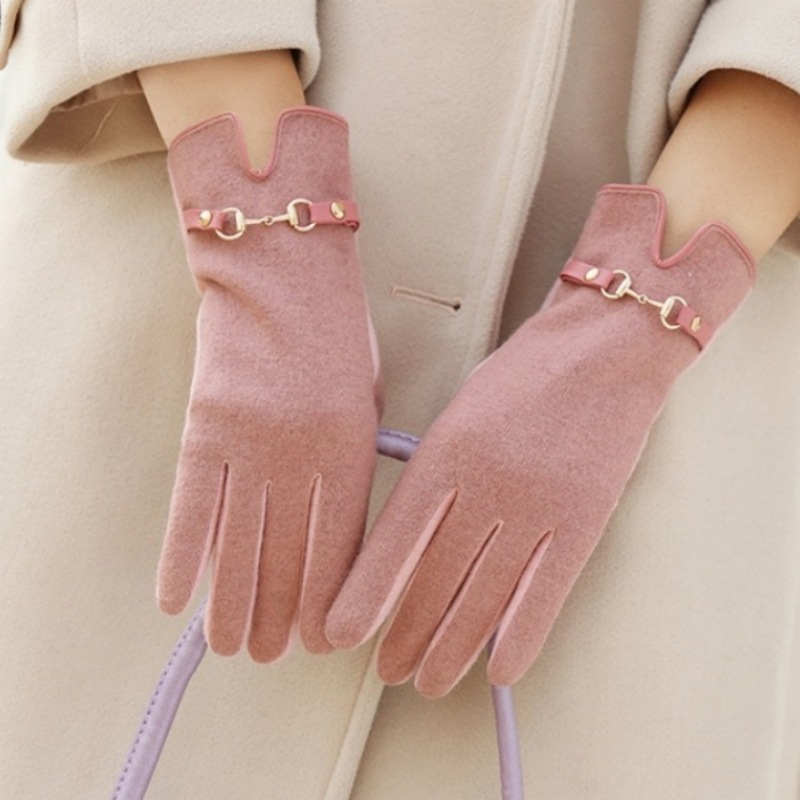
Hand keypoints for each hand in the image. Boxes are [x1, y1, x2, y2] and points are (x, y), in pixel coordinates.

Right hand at [157, 107, 380, 660]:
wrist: (280, 272)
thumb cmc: (337, 337)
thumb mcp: (366, 402)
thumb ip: (354, 467)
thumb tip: (336, 533)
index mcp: (352, 449)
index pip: (340, 548)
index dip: (330, 603)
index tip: (323, 642)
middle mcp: (300, 454)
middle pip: (287, 557)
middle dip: (281, 615)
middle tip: (273, 654)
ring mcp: (248, 442)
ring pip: (236, 544)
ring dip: (231, 603)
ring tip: (231, 647)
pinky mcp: (204, 428)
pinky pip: (189, 507)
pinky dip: (181, 557)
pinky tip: (175, 600)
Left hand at [326, 184, 752, 695]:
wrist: (602, 351)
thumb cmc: (522, 376)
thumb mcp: (457, 415)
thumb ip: (431, 475)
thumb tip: (404, 540)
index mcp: (443, 456)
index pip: (393, 544)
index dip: (364, 596)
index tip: (340, 634)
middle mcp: (484, 488)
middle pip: (433, 581)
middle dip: (404, 635)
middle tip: (387, 668)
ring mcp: (536, 509)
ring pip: (482, 600)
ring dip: (451, 649)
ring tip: (427, 682)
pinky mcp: (583, 523)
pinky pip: (545, 596)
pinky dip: (519, 640)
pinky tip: (499, 673)